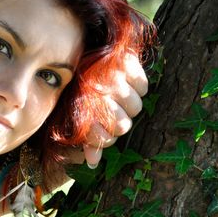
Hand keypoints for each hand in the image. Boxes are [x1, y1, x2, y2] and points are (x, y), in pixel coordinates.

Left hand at [83, 52, 147, 167]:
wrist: (74, 53)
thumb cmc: (74, 89)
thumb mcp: (75, 114)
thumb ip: (86, 138)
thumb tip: (94, 162)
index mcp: (81, 106)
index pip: (104, 138)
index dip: (103, 137)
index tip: (97, 128)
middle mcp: (98, 91)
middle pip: (123, 126)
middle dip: (116, 122)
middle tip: (108, 111)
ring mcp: (114, 76)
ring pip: (136, 108)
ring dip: (127, 105)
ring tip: (116, 97)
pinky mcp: (127, 61)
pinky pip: (143, 86)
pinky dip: (137, 86)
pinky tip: (125, 82)